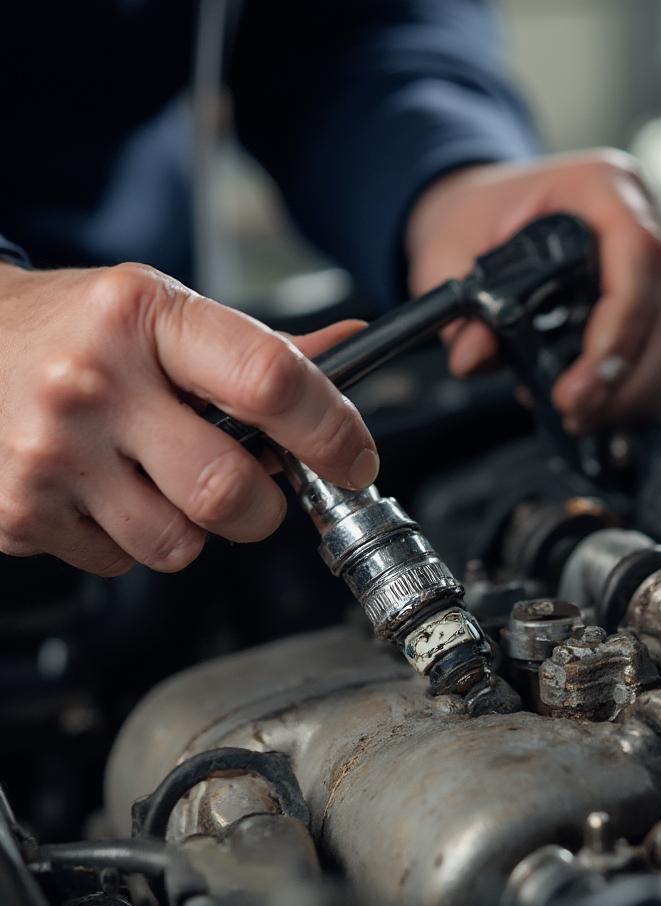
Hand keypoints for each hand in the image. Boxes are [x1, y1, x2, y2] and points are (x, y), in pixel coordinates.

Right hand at [0, 262, 377, 575]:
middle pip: (230, 490)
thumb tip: (347, 349)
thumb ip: (257, 347)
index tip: (353, 458)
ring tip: (159, 477)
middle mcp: (91, 384)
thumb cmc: (77, 330)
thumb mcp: (163, 313)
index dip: (331, 431)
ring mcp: (50, 455)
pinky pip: (122, 563)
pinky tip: (106, 490)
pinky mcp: (18, 515)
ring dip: (194, 526)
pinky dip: (133, 538)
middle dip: (263, 506)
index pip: (270, 381)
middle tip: (252, 486)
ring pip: (180, 545)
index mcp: (144, 318)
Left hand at [405, 149, 660, 432]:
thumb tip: (473, 356)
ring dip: (640, 392)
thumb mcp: (449, 252)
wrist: (491, 213)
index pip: (637, 253)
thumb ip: (461, 309)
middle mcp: (644, 216)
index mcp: (599, 187)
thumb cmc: (480, 219)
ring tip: (585, 416)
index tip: (582, 381)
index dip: (619, 325)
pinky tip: (615, 408)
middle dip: (623, 377)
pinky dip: (656, 389)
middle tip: (575, 411)